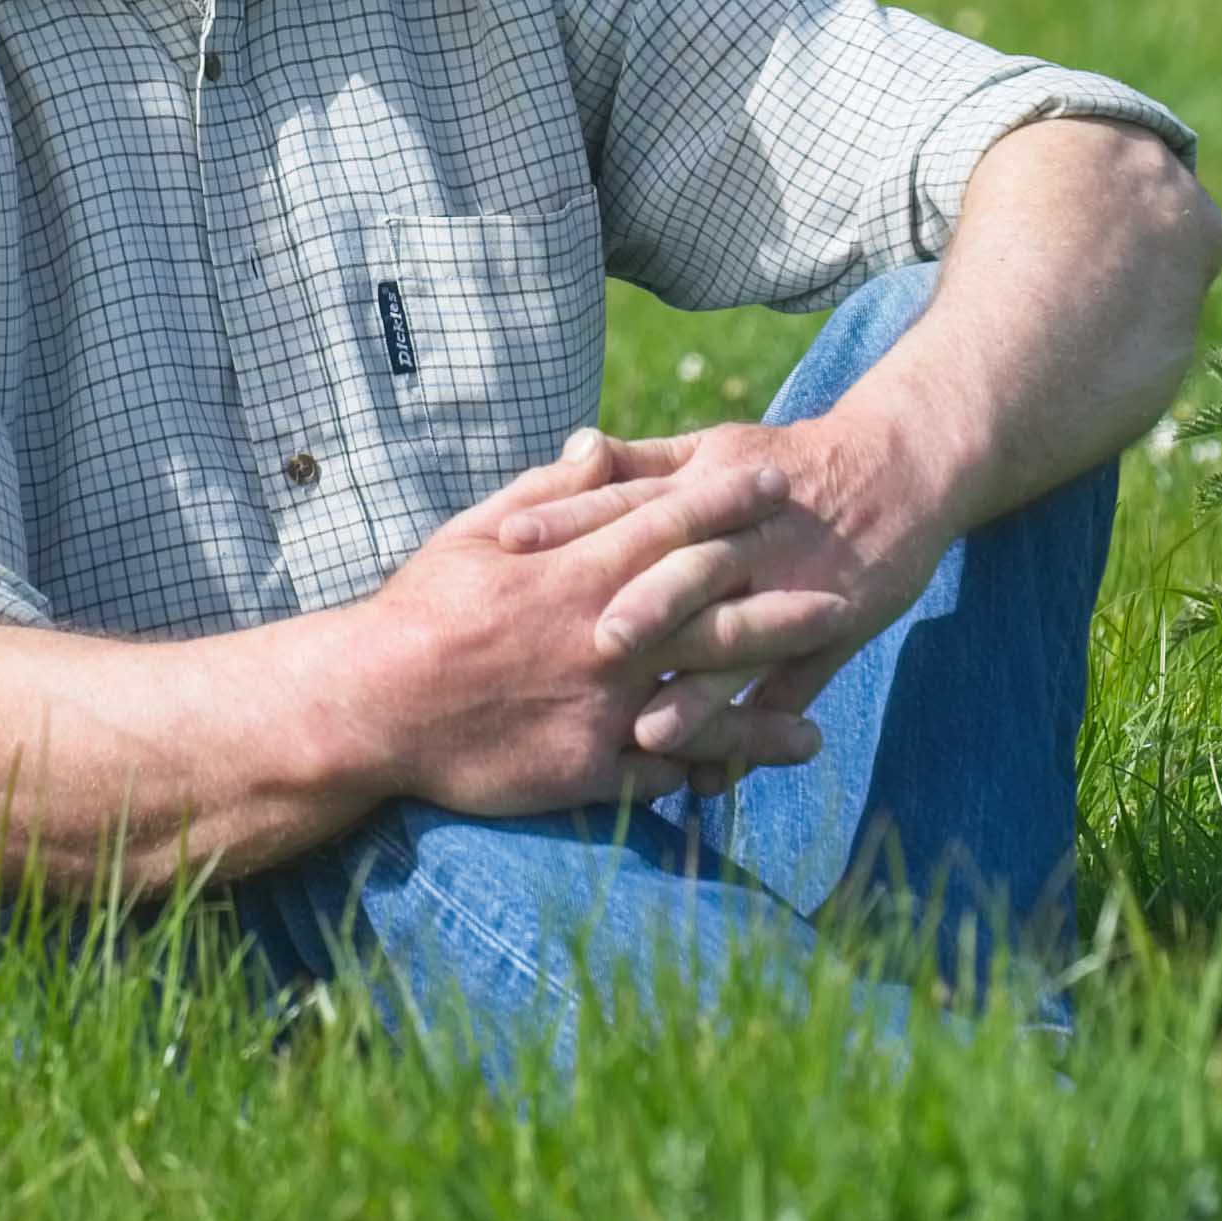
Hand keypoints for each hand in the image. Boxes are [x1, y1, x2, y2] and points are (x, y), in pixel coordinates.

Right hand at [353, 442, 850, 819]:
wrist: (377, 701)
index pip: (674, 524)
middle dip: (783, 603)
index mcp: (581, 569)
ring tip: (816, 722)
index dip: (730, 502)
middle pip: (716, 612)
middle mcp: (609, 635)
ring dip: (768, 705)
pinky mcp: (589, 766)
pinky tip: (747, 776)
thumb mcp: (477, 530)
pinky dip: (707, 774)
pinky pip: (662, 773)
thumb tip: (597, 444)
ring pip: (706, 701)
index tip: (778, 482)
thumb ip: (549, 492)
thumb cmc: (421, 606)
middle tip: (844, 593)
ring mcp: (606, 704)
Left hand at [482, 408, 950, 753]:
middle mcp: (746, 536)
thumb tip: (573, 451)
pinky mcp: (831, 628)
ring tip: (648, 736)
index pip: (630, 499)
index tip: (510, 540)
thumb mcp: (712, 448)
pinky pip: (794, 688)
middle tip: (591, 644)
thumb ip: (642, 460)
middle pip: (692, 569)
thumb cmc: (783, 462)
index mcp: (707, 485)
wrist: (898, 466)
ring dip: (700, 692)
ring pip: (743, 640)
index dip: (572, 518)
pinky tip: (717, 781)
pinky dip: (758, 735)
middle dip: (647, 606)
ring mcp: (793, 585)